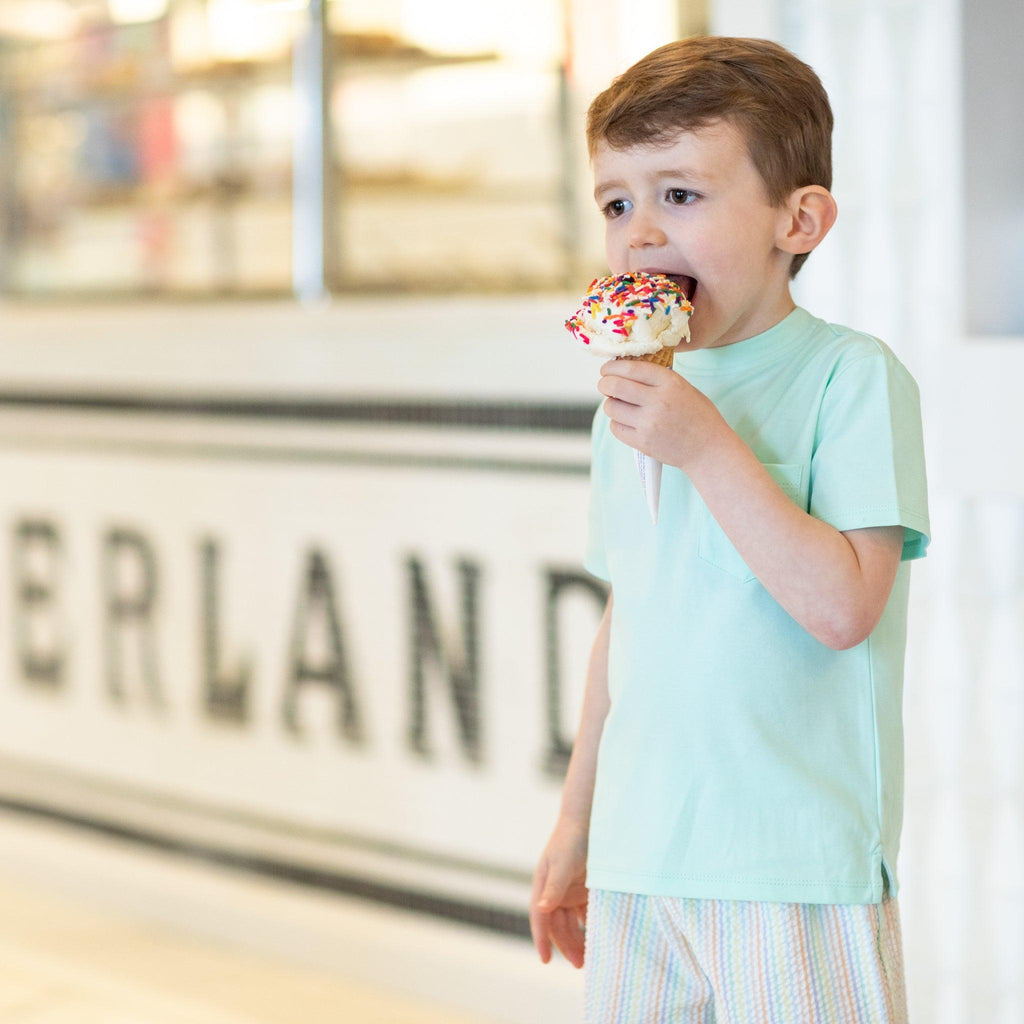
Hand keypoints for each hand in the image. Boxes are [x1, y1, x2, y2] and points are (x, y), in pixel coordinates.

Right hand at [529, 818, 589, 968]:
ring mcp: (570, 891)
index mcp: (543, 885)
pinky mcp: (586, 889)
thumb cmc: (572, 839)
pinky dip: (591, 926)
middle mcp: (555, 891)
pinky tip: (601, 938)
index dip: (541, 939)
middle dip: (566, 945)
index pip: (540, 917)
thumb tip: (540, 909)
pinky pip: (587, 914)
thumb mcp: (563, 863)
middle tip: (579, 964)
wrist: (590, 819)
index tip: (545, 960)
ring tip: (591, 957)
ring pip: (572, 922)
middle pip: (557, 925)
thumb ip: (554, 887)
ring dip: (578, 939)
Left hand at [598, 358, 724, 469]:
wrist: (708, 449)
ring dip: (611, 404)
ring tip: (620, 405)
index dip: (613, 366)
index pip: (631, 368)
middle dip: (604, 383)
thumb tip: (624, 369)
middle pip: (614, 386)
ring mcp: (649, 423)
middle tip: (605, 384)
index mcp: (670, 383)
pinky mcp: (642, 442)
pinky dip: (617, 422)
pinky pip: (615, 427)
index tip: (607, 368)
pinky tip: (626, 421)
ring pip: (611, 407)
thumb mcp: (684, 388)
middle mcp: (658, 401)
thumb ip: (657, 378)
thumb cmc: (697, 415)